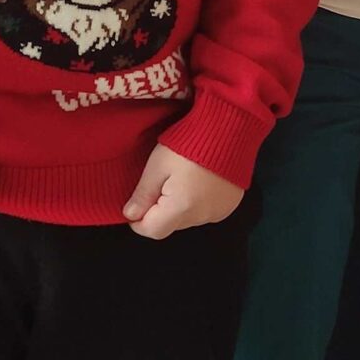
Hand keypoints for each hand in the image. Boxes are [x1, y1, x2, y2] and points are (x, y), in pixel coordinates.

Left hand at [123, 143, 244, 239]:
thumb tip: (130, 215)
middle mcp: (202, 216)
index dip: (138, 222)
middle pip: (171, 225)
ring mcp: (219, 212)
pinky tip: (199, 182)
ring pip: (188, 219)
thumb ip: (142, 194)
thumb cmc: (190, 143)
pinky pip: (206, 212)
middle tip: (161, 183)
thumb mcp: (157, 165)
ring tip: (182, 179)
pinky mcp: (230, 205)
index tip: (136, 205)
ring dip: (180, 207)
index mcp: (181, 208)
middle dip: (160, 211)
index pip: (152, 231)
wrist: (229, 129)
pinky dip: (198, 203)